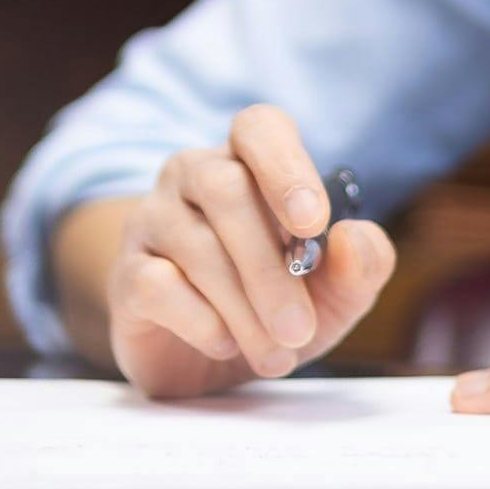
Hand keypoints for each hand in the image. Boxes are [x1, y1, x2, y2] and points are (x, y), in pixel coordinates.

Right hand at [108, 103, 397, 398]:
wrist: (213, 361)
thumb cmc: (281, 303)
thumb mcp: (339, 292)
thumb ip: (362, 263)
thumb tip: (352, 237)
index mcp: (249, 160)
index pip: (259, 127)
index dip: (287, 168)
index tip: (314, 224)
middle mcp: (194, 175)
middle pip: (227, 191)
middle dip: (270, 267)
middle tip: (299, 327)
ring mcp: (153, 220)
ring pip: (196, 245)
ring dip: (245, 307)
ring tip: (277, 352)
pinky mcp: (127, 274)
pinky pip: (156, 284)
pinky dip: (200, 320)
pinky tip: (225, 342)